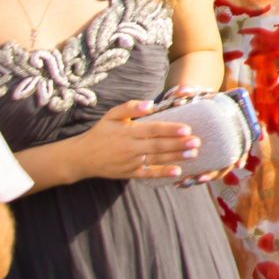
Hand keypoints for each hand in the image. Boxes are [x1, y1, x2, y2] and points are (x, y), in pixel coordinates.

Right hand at [67, 99, 199, 181]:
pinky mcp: (129, 173)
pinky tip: (177, 171)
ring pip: (156, 158)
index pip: (153, 129)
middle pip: (158, 145)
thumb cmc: (100, 133)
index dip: (170, 129)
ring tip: (194, 154)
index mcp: (128, 131)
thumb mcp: (110, 116)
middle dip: (179, 144)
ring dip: (176, 157)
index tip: (187, 129)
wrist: (81, 157)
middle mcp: (130, 147)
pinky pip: (148, 174)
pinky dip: (162, 173)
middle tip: (197, 142)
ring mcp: (130, 162)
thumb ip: (129, 108)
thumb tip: (149, 104)